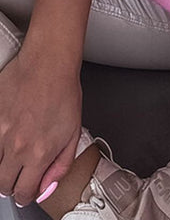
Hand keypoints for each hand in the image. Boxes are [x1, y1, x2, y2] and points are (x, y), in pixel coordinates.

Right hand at [0, 48, 82, 207]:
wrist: (49, 63)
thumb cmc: (63, 91)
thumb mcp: (74, 132)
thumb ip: (61, 165)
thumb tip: (47, 187)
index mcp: (40, 154)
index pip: (24, 192)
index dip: (26, 195)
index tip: (27, 191)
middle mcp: (17, 147)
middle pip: (3, 184)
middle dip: (11, 184)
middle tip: (18, 176)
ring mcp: (1, 132)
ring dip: (3, 165)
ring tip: (13, 153)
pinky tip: (7, 136)